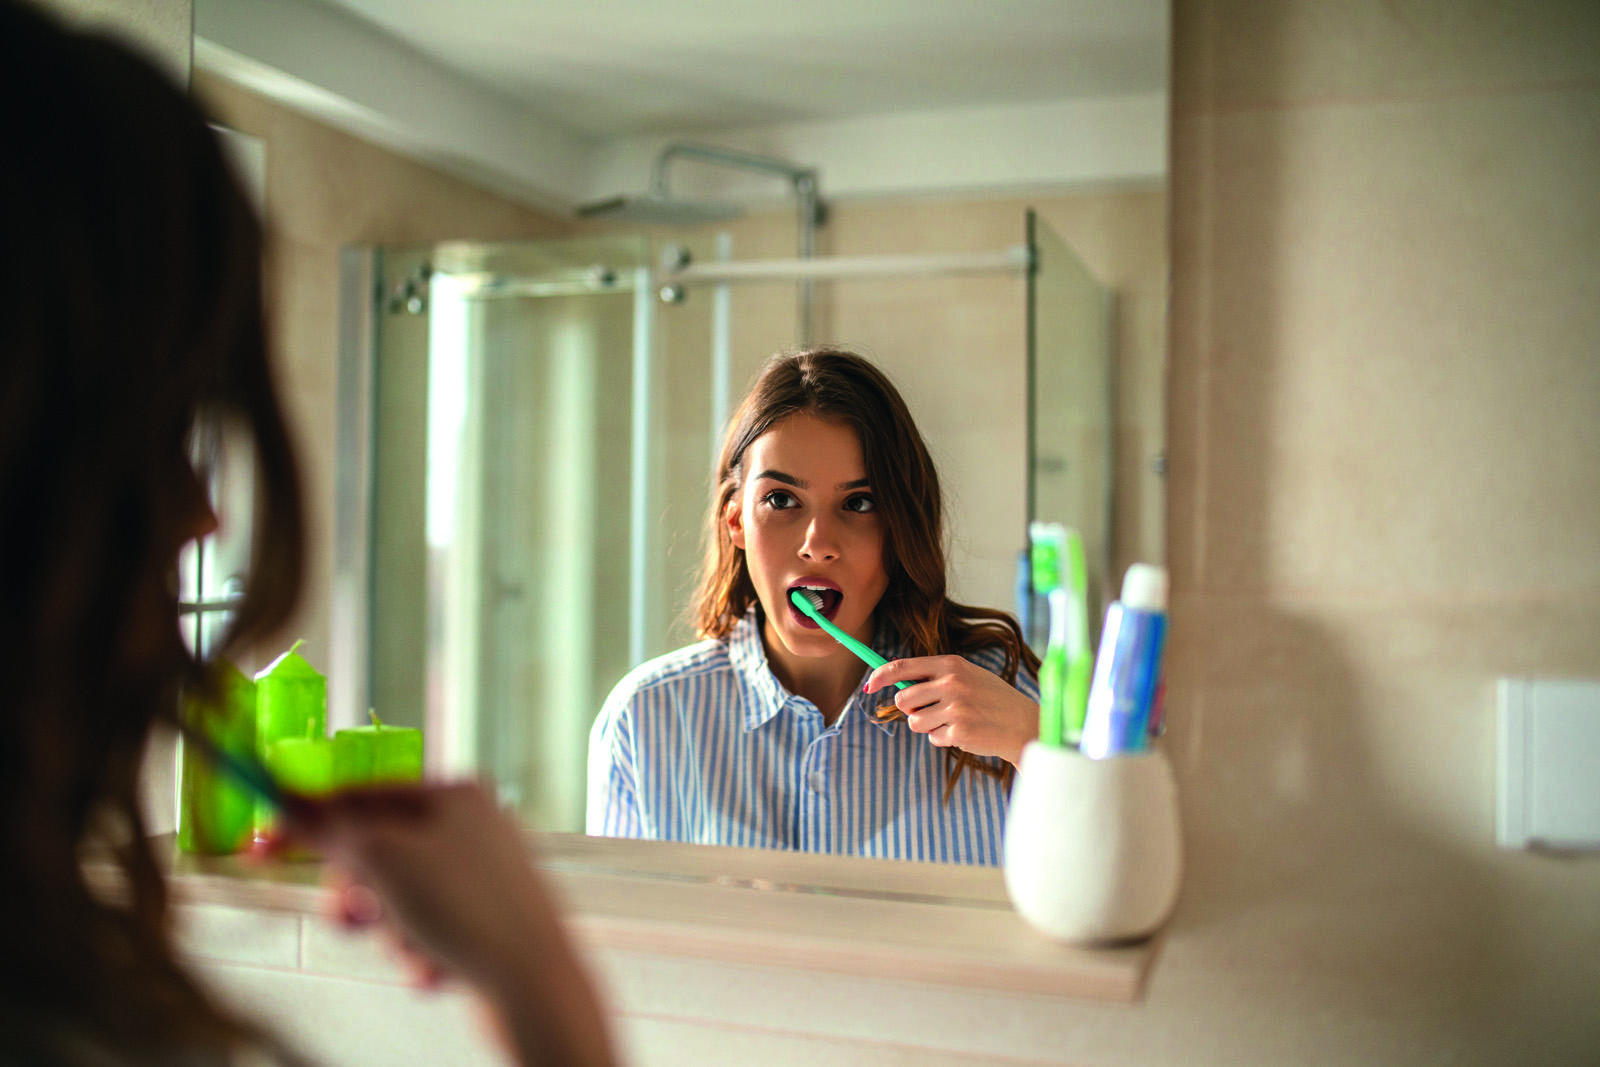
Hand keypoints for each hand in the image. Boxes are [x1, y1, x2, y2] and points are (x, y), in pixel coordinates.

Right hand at [282, 782, 614, 1066]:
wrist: (536, 984)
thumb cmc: (469, 911)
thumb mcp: (382, 860)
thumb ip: (330, 830)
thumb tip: (286, 804)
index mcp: (455, 792)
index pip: (362, 795)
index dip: (308, 821)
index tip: (260, 848)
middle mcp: (475, 825)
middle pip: (377, 850)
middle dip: (357, 893)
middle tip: (349, 918)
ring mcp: (484, 874)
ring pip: (396, 898)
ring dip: (389, 931)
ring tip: (412, 947)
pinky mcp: (487, 921)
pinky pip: (424, 931)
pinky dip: (418, 952)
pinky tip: (439, 969)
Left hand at [865, 655, 1038, 766]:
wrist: (1024, 724)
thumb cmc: (992, 699)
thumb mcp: (969, 675)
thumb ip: (937, 676)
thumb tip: (898, 683)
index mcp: (952, 664)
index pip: (904, 666)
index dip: (881, 675)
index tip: (869, 684)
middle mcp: (952, 683)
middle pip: (903, 699)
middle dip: (910, 709)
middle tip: (929, 710)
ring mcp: (956, 708)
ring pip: (914, 722)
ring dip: (926, 726)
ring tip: (950, 722)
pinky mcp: (959, 731)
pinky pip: (933, 738)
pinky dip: (943, 739)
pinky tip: (964, 732)